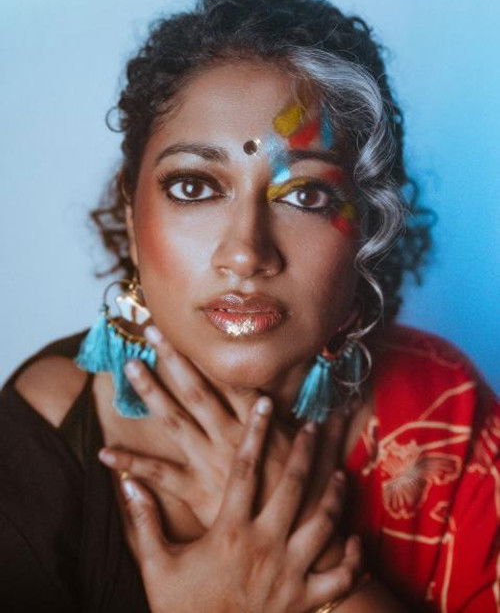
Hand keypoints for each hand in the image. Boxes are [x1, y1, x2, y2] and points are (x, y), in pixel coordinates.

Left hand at [99, 328, 347, 534]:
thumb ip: (327, 429)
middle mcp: (231, 435)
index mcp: (258, 425)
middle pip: (198, 389)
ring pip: (176, 419)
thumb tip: (347, 405)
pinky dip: (131, 464)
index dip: (212, 352)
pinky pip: (160, 474)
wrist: (294, 542)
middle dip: (174, 358)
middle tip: (150, 331)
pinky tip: (104, 454)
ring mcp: (211, 460)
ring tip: (129, 368)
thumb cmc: (306, 497)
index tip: (194, 327)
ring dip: (151, 393)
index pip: (231, 378)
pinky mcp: (196, 488)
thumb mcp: (318, 457)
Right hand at [118, 397, 361, 612]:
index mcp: (230, 531)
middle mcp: (265, 545)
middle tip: (312, 424)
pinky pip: (339, 576)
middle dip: (305, 451)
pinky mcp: (305, 600)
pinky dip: (352, 558)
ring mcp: (290, 573)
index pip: (245, 469)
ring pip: (322, 523)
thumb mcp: (157, 565)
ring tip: (339, 469)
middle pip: (292, 486)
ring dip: (333, 494)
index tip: (265, 403)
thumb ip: (144, 521)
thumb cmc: (181, 610)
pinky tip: (356, 538)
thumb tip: (125, 481)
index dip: (255, 432)